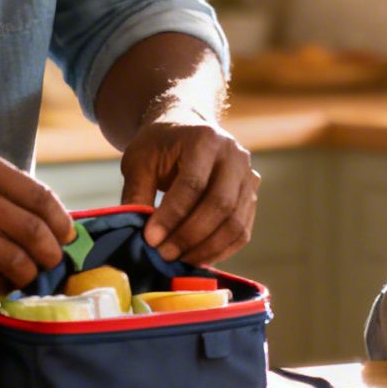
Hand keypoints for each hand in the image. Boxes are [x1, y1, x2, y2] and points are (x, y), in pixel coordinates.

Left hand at [119, 116, 257, 264]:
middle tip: (164, 254)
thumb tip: (135, 234)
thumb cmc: (159, 146)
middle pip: (220, 205)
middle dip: (190, 236)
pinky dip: (221, 250)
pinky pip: (242, 232)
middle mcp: (234, 156)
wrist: (186, 128)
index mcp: (205, 139)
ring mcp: (249, 177)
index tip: (150, 239)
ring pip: (235, 223)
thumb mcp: (139, 161)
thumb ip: (137, 194)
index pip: (193, 184)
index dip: (172, 216)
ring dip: (206, 249)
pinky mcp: (251, 197)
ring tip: (178, 260)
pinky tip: (196, 258)